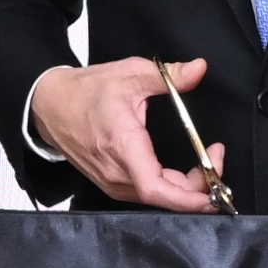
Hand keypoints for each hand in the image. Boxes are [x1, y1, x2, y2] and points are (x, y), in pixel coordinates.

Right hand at [30, 56, 223, 212]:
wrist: (50, 105)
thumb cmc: (87, 91)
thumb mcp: (130, 74)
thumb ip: (168, 75)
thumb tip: (198, 70)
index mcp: (122, 147)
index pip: (156, 188)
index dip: (188, 197)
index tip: (213, 191)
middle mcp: (116, 173)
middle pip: (163, 197)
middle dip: (198, 186)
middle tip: (217, 159)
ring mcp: (112, 182)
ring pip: (157, 198)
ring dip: (186, 187)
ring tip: (206, 164)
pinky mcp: (112, 184)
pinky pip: (147, 193)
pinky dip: (170, 187)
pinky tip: (185, 173)